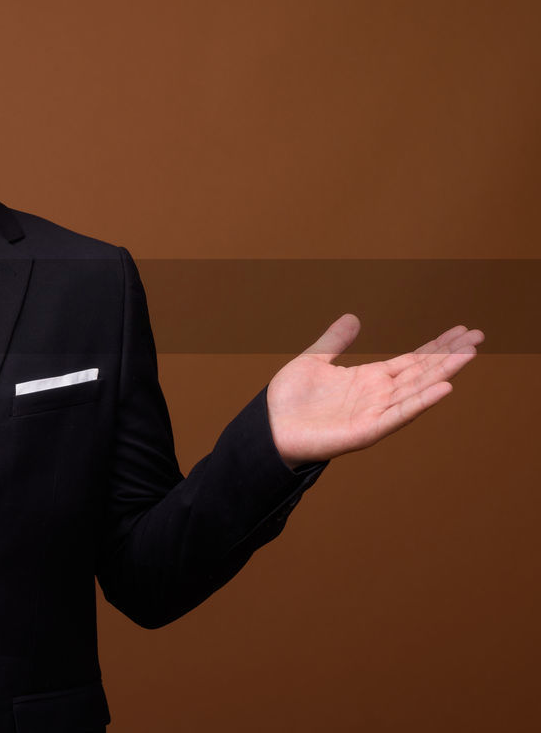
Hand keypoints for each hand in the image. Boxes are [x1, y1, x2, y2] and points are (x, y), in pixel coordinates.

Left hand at [268, 315, 482, 466]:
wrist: (269, 428)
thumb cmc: (289, 400)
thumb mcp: (313, 360)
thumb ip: (335, 341)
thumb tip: (353, 317)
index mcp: (369, 379)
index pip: (412, 360)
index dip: (436, 346)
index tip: (461, 331)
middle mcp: (378, 395)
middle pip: (422, 371)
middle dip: (449, 354)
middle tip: (478, 336)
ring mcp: (376, 413)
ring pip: (417, 389)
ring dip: (444, 373)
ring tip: (469, 354)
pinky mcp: (367, 430)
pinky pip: (399, 414)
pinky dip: (422, 402)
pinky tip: (444, 388)